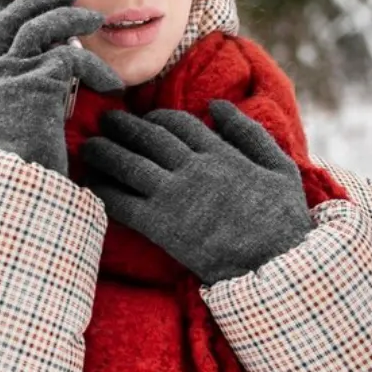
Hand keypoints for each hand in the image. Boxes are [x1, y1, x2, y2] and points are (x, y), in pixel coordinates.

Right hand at [0, 0, 123, 176]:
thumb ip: (37, 91)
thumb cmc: (34, 165)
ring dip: (70, 18)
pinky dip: (93, 66)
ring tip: (96, 19)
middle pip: (13, 19)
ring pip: (38, 29)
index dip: (1, 3)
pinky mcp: (34, 87)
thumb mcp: (31, 120)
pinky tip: (110, 84)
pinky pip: (68, 59)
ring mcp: (12, 80)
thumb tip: (59, 68)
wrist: (24, 190)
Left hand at [77, 100, 312, 283]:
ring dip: (104, 153)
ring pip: (129, 164)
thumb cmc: (284, 221)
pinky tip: (89, 186)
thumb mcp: (280, 169)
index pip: (178, 124)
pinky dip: (102, 191)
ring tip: (88, 147)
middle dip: (122, 127)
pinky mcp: (161, 226)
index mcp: (220, 154)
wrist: (276, 266)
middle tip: (104, 121)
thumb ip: (249, 134)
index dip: (157, 118)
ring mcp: (175, 196)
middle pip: (147, 138)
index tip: (145, 120)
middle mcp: (193, 169)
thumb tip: (218, 106)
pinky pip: (122, 203)